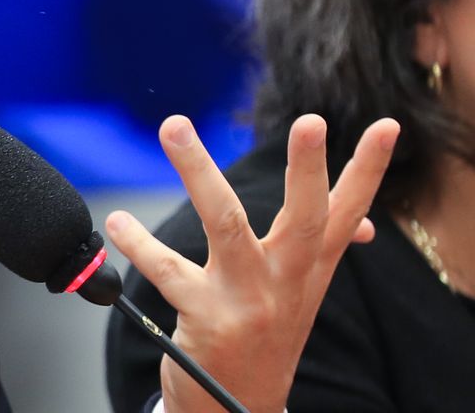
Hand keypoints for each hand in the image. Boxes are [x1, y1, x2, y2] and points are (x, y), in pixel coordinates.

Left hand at [107, 114, 396, 412]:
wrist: (238, 406)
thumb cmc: (265, 335)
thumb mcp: (300, 294)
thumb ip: (321, 252)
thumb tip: (365, 223)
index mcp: (311, 268)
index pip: (349, 212)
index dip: (369, 169)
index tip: (387, 126)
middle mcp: (286, 281)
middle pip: (305, 217)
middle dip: (308, 169)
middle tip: (311, 122)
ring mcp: (247, 300)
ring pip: (226, 225)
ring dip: (198, 172)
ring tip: (175, 127)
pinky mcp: (207, 318)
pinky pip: (165, 270)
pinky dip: (138, 242)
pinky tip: (118, 221)